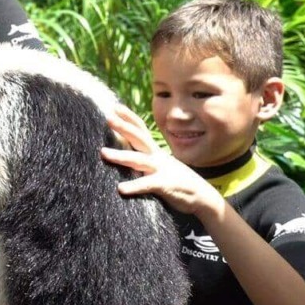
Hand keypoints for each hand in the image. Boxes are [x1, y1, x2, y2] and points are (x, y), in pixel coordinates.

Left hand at [100, 103, 224, 218]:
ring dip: (121, 156)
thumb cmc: (177, 182)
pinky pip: (148, 184)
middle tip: (108, 118)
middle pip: (140, 138)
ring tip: (103, 153)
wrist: (202, 197)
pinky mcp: (165, 186)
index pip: (142, 130)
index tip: (115, 106)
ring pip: (139, 160)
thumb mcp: (161, 167)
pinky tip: (121, 188)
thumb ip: (146, 160)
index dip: (130, 118)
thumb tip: (128, 155)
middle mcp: (158, 157)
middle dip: (124, 127)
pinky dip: (135, 186)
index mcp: (155, 152)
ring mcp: (162, 170)